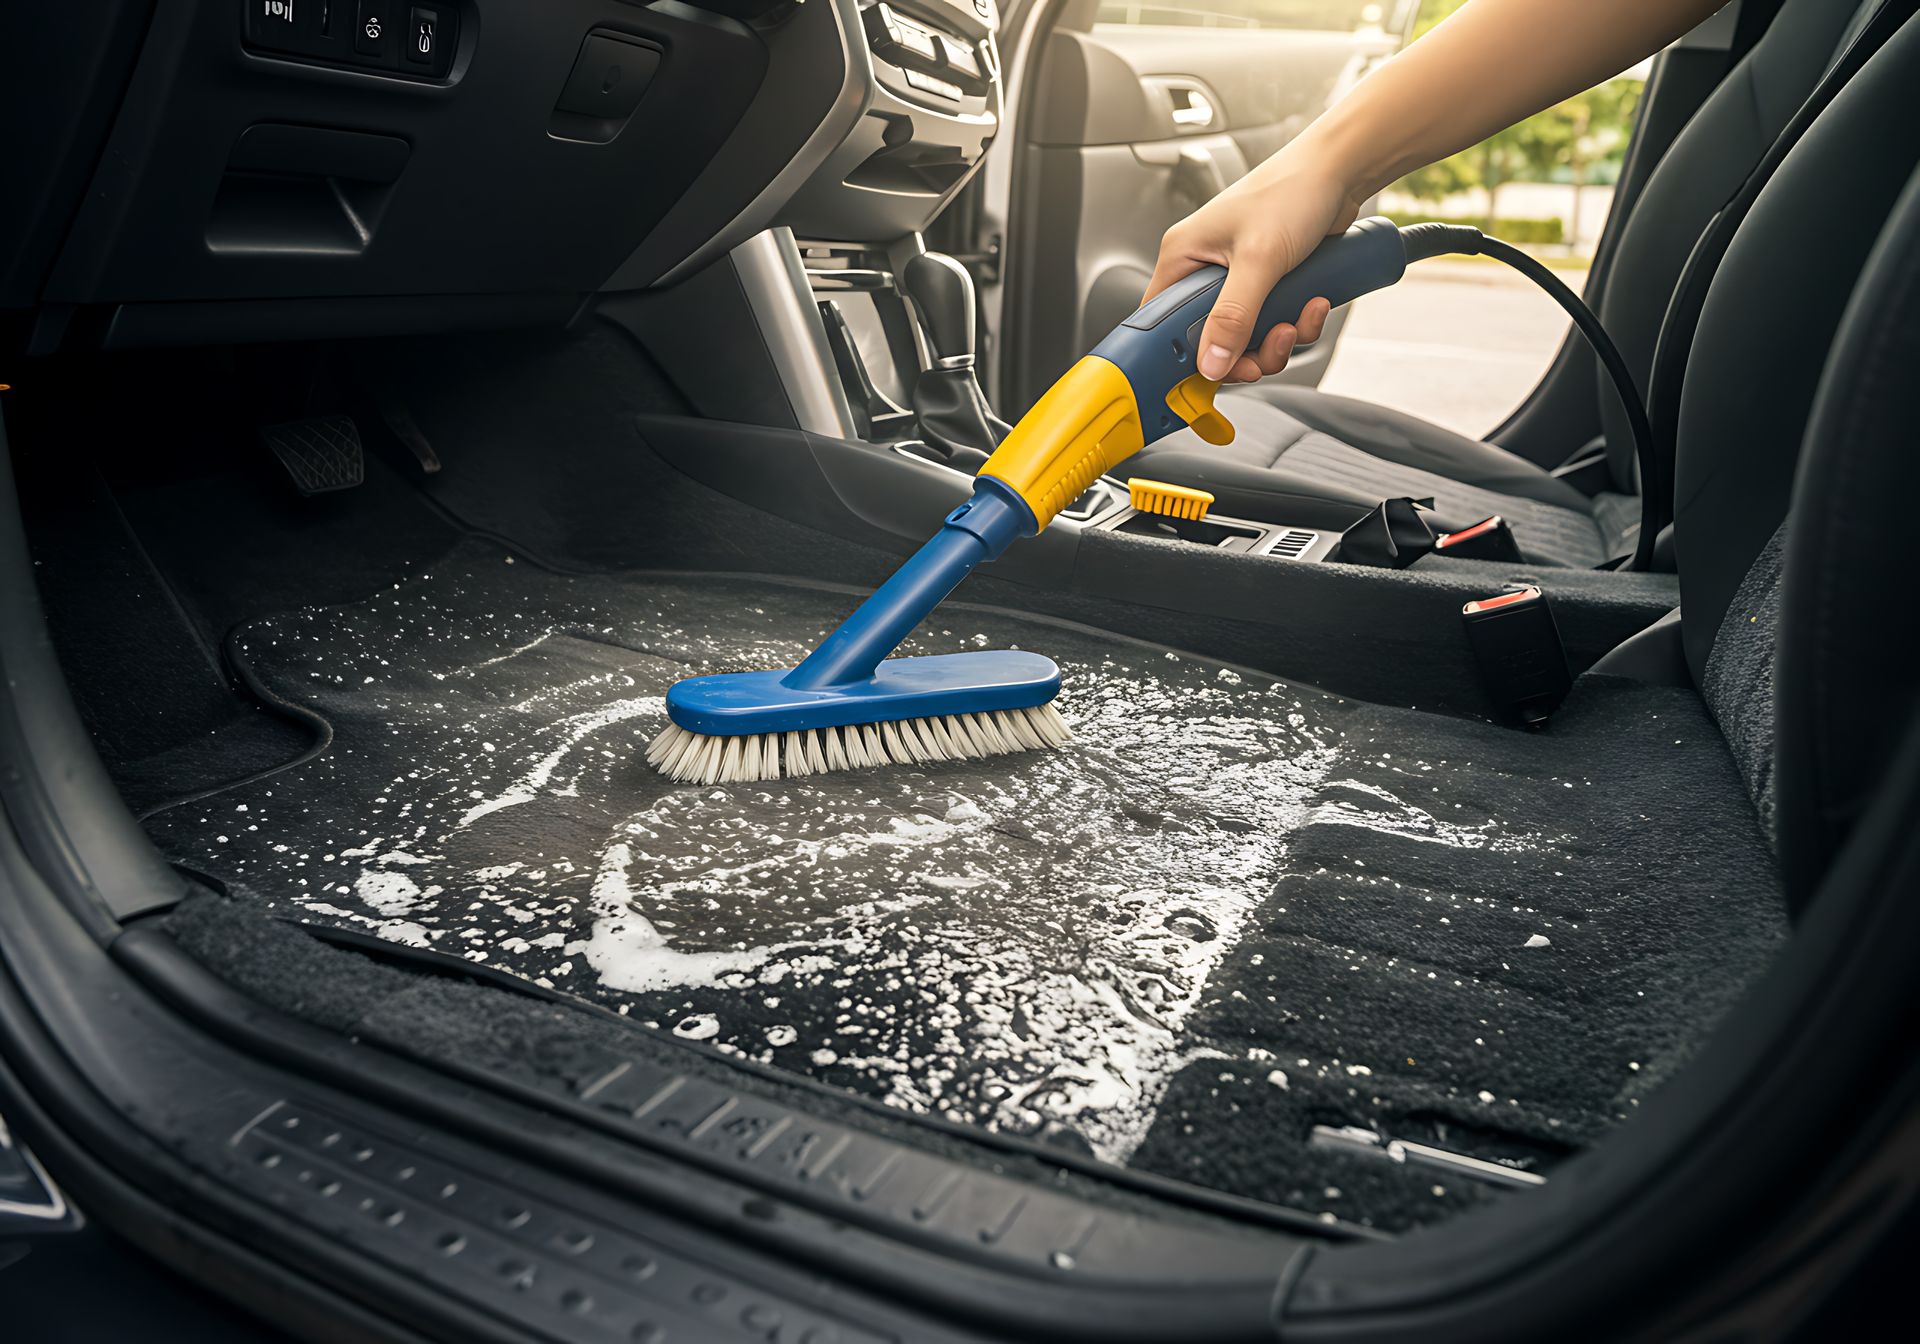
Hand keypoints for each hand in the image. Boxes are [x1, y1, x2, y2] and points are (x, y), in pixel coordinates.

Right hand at [1144, 150, 1361, 383]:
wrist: (1340, 172)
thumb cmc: (1291, 191)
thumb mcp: (1259, 259)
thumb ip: (1233, 316)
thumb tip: (1211, 363)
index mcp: (1183, 257)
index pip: (1161, 321)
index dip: (1183, 353)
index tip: (1213, 371)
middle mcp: (1204, 270)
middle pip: (1209, 340)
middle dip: (1246, 352)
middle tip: (1269, 348)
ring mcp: (1237, 280)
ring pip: (1245, 338)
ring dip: (1277, 341)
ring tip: (1299, 318)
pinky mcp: (1268, 285)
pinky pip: (1272, 324)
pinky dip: (1296, 324)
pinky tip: (1314, 303)